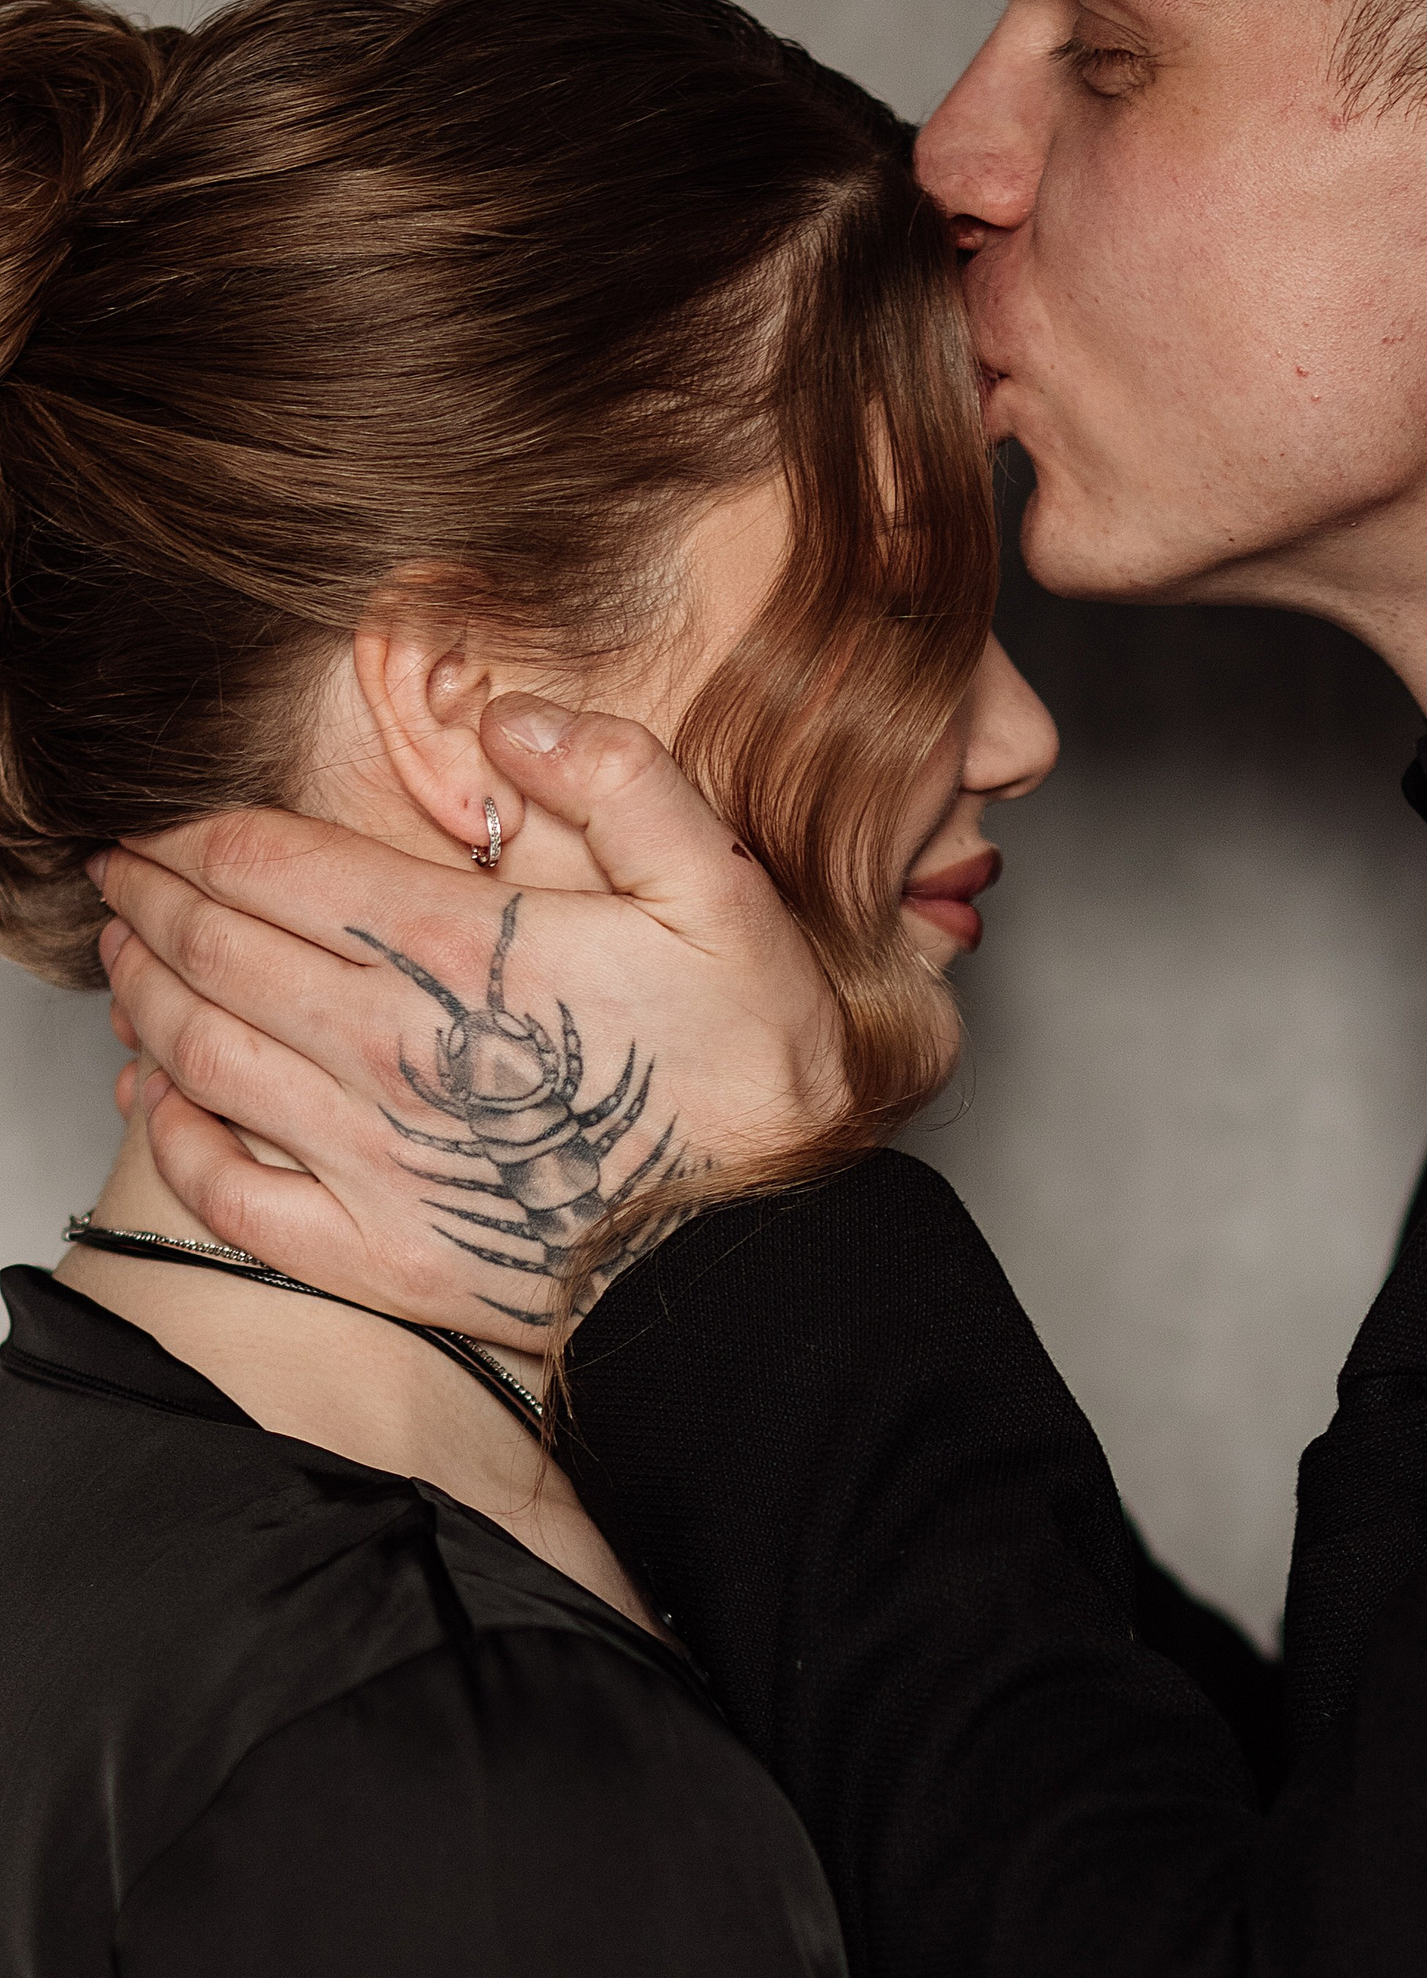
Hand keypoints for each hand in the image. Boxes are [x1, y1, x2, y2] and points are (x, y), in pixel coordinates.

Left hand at [96, 699, 845, 1341]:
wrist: (754, 1259)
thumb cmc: (748, 1078)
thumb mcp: (726, 894)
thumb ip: (623, 780)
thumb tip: (506, 719)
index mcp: (454, 949)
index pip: (267, 863)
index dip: (193, 831)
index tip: (161, 819)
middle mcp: (384, 1047)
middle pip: (214, 949)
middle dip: (150, 899)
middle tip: (122, 875)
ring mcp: (367, 1157)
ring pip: (200, 1054)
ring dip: (143, 994)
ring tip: (124, 960)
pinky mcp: (371, 1254)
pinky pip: (226, 1191)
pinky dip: (171, 1134)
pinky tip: (156, 1098)